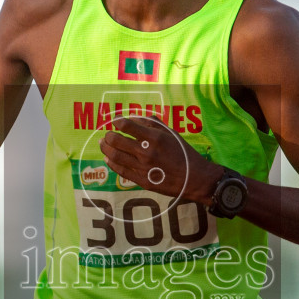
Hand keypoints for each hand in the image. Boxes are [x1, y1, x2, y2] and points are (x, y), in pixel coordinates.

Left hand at [99, 115, 222, 204]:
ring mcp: (143, 168)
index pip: (127, 126)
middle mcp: (146, 152)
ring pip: (115, 156)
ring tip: (104, 144)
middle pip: (117, 141)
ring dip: (106, 149)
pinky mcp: (142, 181)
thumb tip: (134, 117)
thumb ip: (152, 124)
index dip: (117, 122)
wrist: (194, 178)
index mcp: (154, 138)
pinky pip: (121, 171)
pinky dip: (112, 164)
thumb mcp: (171, 133)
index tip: (115, 121)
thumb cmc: (184, 153)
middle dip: (108, 136)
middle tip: (107, 134)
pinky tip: (108, 159)